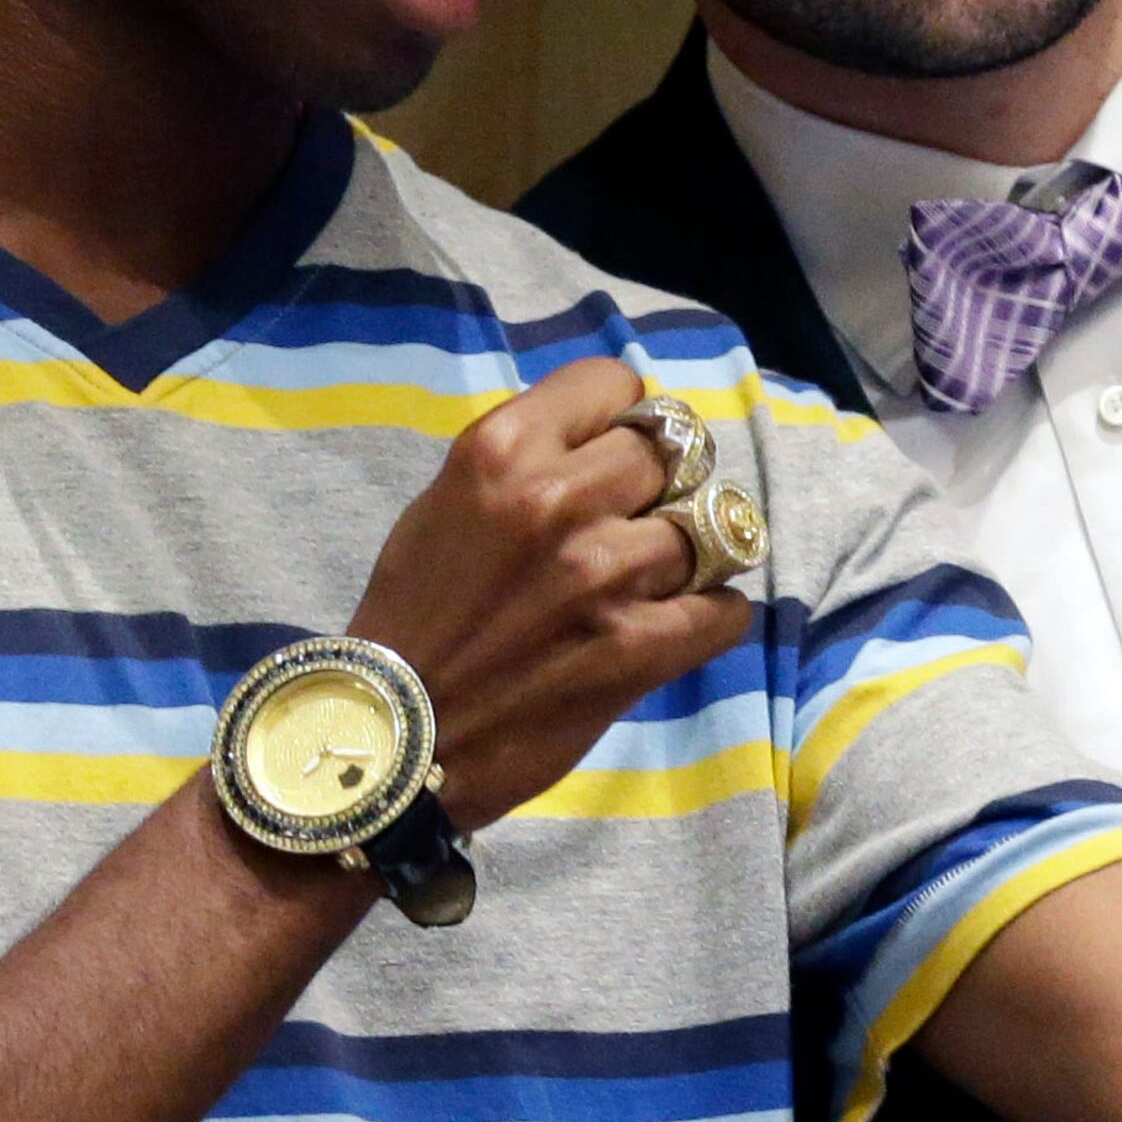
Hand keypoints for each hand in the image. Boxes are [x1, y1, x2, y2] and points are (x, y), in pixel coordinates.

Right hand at [343, 356, 752, 828]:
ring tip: (657, 579)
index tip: (612, 452)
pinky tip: (680, 624)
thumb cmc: (415, 619)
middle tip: (636, 520)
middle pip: (672, 451)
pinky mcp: (640, 647)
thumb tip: (609, 438)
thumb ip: (526, 460)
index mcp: (501, 449)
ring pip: (708, 527)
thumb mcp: (447, 502)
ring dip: (691, 553)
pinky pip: (727, 607)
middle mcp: (558, 498)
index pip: (616, 383)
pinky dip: (713, 615)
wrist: (394, 739)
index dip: (621, 418)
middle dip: (660, 483)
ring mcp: (606, 574)